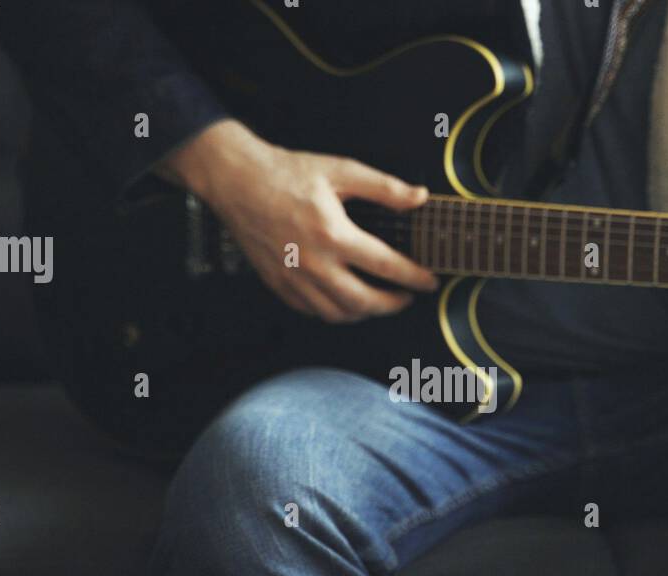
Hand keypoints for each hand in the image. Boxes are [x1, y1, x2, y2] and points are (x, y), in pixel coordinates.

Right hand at [161, 119, 437, 322]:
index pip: (386, 266)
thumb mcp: (340, 170)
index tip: (429, 281)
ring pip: (338, 314)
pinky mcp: (278, 284)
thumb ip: (384, 187)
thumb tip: (419, 197)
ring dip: (365, 312)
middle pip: (364, 302)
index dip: (414, 278)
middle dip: (393, 304)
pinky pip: (312, 311)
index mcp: (333, 234)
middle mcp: (313, 263)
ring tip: (379, 301)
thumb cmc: (286, 173)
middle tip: (408, 297)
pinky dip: (335, 312)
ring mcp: (293, 278)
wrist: (237, 181)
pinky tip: (345, 301)